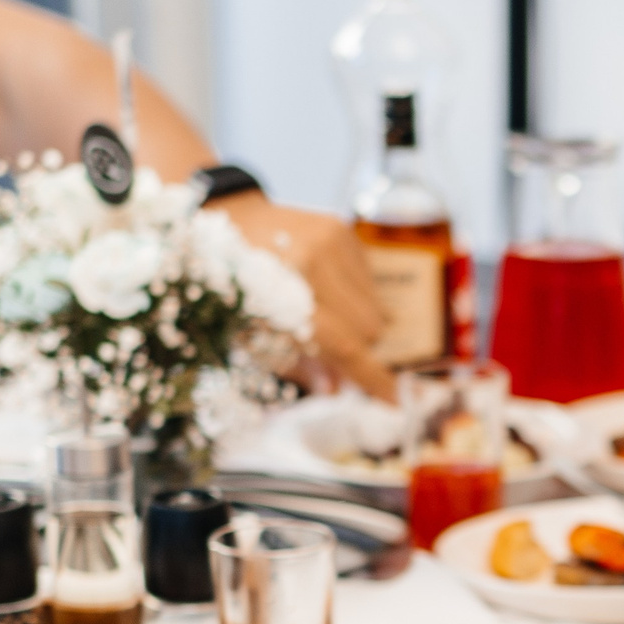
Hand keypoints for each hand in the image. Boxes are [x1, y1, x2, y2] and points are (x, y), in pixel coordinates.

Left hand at [217, 197, 395, 399]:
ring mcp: (330, 243)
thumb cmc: (233, 288)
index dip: (373, 378)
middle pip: (369, 329)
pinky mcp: (341, 229)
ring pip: (375, 306)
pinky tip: (326, 283)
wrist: (228, 222)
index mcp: (283, 300)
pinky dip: (355, 292)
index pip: (345, 347)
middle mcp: (311, 267)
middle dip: (357, 344)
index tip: (395, 401)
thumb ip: (297, 367)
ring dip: (357, 318)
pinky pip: (370, 279)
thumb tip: (334, 390)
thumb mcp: (252, 337)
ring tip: (324, 307)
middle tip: (330, 340)